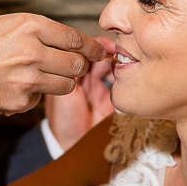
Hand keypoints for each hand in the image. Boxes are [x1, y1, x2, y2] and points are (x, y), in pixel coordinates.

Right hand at [0, 14, 104, 115]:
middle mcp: (31, 50)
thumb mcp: (8, 25)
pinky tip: (17, 87)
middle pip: (76, 64)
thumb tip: (72, 43)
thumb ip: (40, 31)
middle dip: (79, 66)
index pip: (75, 38)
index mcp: (29, 25)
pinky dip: (35, 95)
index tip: (99, 52)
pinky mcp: (21, 99)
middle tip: (74, 66)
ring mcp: (27, 77)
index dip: (92, 47)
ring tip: (44, 77)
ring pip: (66, 84)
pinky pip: (42, 99)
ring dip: (61, 82)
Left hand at [45, 36, 116, 150]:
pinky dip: (123, 73)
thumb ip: (70, 75)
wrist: (73, 144)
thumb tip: (79, 53)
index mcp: (66, 73)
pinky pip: (118, 80)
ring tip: (121, 56)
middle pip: (95, 54)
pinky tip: (124, 70)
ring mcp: (96, 86)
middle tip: (116, 46)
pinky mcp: (110, 96)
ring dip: (115, 58)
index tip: (99, 41)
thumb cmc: (62, 120)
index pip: (78, 51)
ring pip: (108, 64)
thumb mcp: (62, 94)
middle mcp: (81, 78)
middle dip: (105, 48)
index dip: (89, 44)